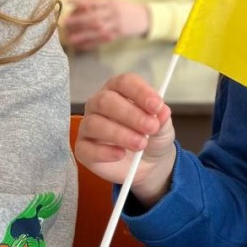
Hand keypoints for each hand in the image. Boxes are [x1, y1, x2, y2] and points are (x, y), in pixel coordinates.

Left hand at [63, 0, 149, 49]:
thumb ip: (99, 5)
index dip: (80, 1)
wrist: (145, 17)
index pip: (93, 1)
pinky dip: (91, 44)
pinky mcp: (118, 35)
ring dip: (82, 35)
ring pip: (97, 30)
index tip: (67, 2)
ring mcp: (116, 24)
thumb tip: (78, 7)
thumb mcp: (114, 2)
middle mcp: (113, 13)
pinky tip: (81, 46)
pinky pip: (102, 40)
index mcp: (111, 2)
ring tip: (70, 39)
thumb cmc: (126, 9)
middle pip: (93, 17)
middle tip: (65, 24)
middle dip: (78, 20)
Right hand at [75, 73, 176, 206]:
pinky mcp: (83, 148)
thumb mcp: (163, 126)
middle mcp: (100, 104)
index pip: (124, 82)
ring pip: (94, 124)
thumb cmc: (152, 136)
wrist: (149, 163)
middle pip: (106, 100)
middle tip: (151, 127)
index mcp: (120, 90)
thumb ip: (162, 118)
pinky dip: (104, 152)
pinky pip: (86, 148)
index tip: (157, 105)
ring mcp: (89, 125)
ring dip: (120, 134)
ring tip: (141, 144)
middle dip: (130, 114)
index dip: (140, 92)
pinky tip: (120, 154)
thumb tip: (162, 112)